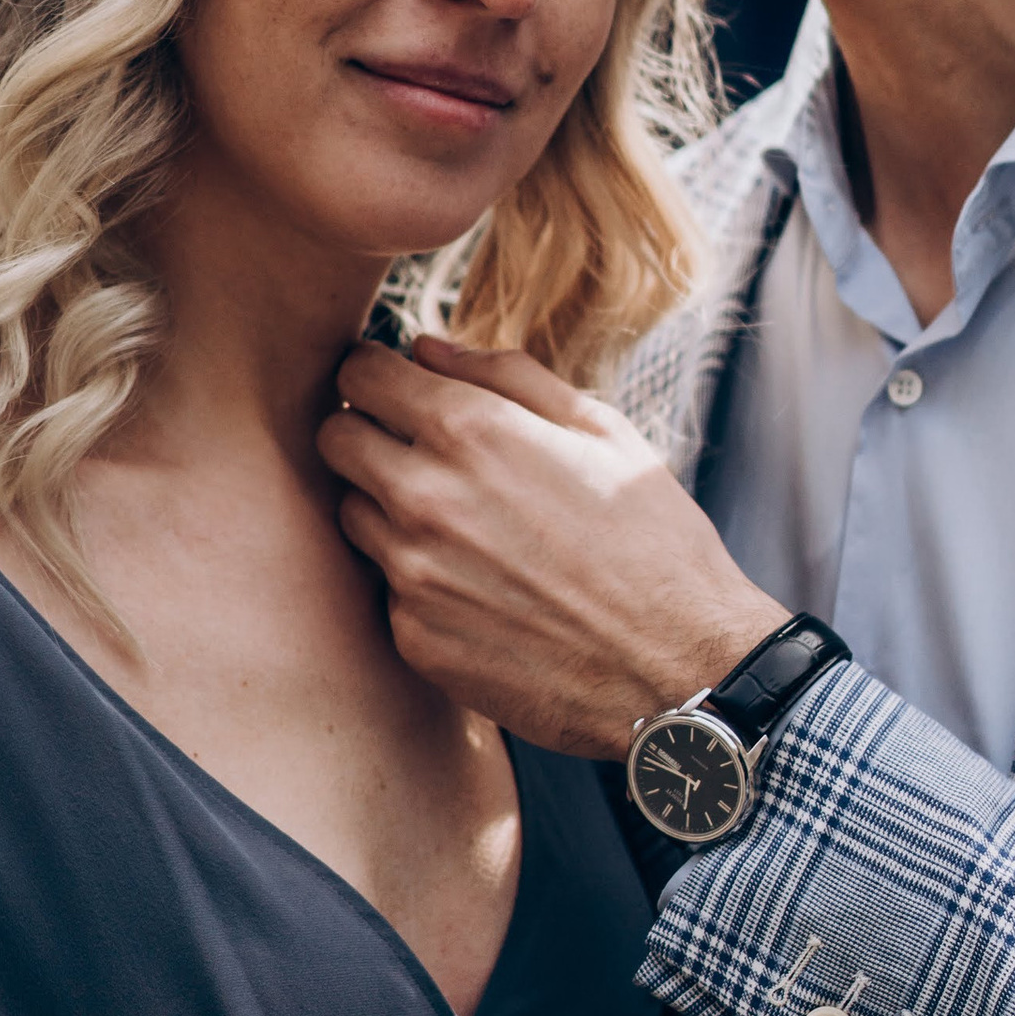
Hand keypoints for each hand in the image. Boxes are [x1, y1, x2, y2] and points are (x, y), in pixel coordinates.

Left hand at [318, 334, 782, 753]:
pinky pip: (388, 590)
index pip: (359, 375)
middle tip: (411, 448)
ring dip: (387, 507)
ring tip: (461, 524)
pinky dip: (419, 581)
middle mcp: (423, 498)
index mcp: (469, 431)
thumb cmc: (653, 541)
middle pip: (334, 440)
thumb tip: (428, 347)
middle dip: (364, 431)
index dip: (373, 373)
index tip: (393, 387)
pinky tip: (481, 589)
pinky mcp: (414, 639)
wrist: (680, 668)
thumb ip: (507, 376)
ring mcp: (412, 575)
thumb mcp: (602, 431)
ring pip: (353, 514)